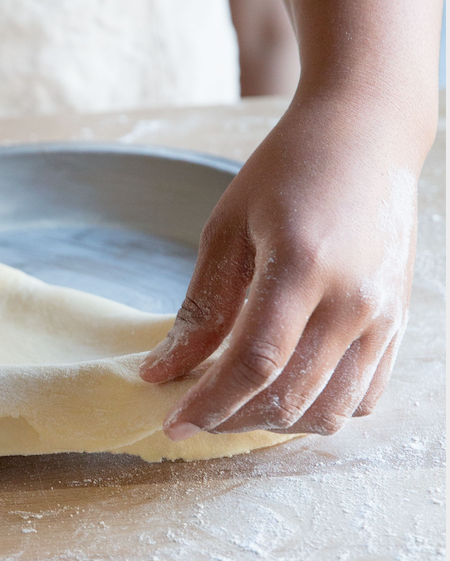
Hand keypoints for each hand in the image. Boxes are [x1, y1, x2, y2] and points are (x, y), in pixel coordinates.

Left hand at [139, 91, 425, 437]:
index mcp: (302, 267)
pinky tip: (283, 390)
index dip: (208, 404)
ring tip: (236, 404)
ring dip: (276, 424)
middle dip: (232, 421)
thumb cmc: (288, 171)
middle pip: (290, 398)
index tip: (171, 423)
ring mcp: (384, 316)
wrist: (367, 137)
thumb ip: (200, 307)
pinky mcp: (399, 322)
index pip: (253, 366)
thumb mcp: (227, 229)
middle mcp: (353, 300)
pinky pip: (365, 396)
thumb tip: (160, 371)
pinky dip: (321, 409)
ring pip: (331, 411)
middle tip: (195, 414)